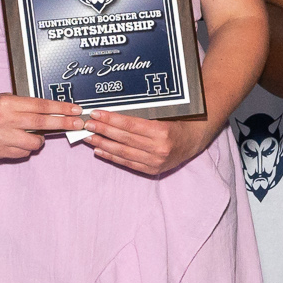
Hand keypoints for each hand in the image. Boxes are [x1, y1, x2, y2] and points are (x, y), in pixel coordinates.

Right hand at [0, 89, 78, 160]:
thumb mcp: (8, 100)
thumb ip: (29, 107)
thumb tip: (58, 114)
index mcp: (7, 103)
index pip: (40, 106)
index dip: (61, 108)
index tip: (76, 110)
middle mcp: (2, 120)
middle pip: (41, 123)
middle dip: (63, 123)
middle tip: (78, 124)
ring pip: (34, 143)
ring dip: (39, 140)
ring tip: (30, 134)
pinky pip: (23, 153)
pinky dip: (25, 148)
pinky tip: (15, 141)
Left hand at [77, 107, 217, 176]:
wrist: (195, 138)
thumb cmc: (179, 120)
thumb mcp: (164, 113)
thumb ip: (142, 114)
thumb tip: (113, 113)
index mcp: (162, 132)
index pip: (130, 125)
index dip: (111, 119)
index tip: (96, 113)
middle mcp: (159, 149)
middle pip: (124, 139)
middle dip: (103, 130)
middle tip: (87, 124)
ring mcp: (156, 162)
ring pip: (123, 152)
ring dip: (103, 144)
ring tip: (89, 137)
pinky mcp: (153, 170)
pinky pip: (128, 163)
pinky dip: (112, 156)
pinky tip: (99, 150)